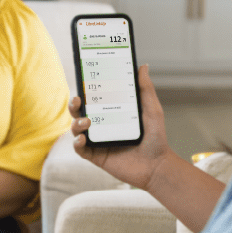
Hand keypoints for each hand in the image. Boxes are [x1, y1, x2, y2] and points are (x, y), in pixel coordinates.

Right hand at [69, 64, 174, 189]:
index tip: (83, 81)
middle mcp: (101, 126)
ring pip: (76, 129)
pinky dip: (77, 143)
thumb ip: (145, 89)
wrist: (157, 165)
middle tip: (78, 100)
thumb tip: (142, 67)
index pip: (93, 99)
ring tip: (86, 122)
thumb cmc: (155, 138)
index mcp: (110, 113)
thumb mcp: (151, 110)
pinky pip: (79, 149)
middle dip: (74, 105)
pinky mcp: (95, 156)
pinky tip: (83, 139)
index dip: (85, 90)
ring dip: (76, 123)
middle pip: (79, 112)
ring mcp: (96, 141)